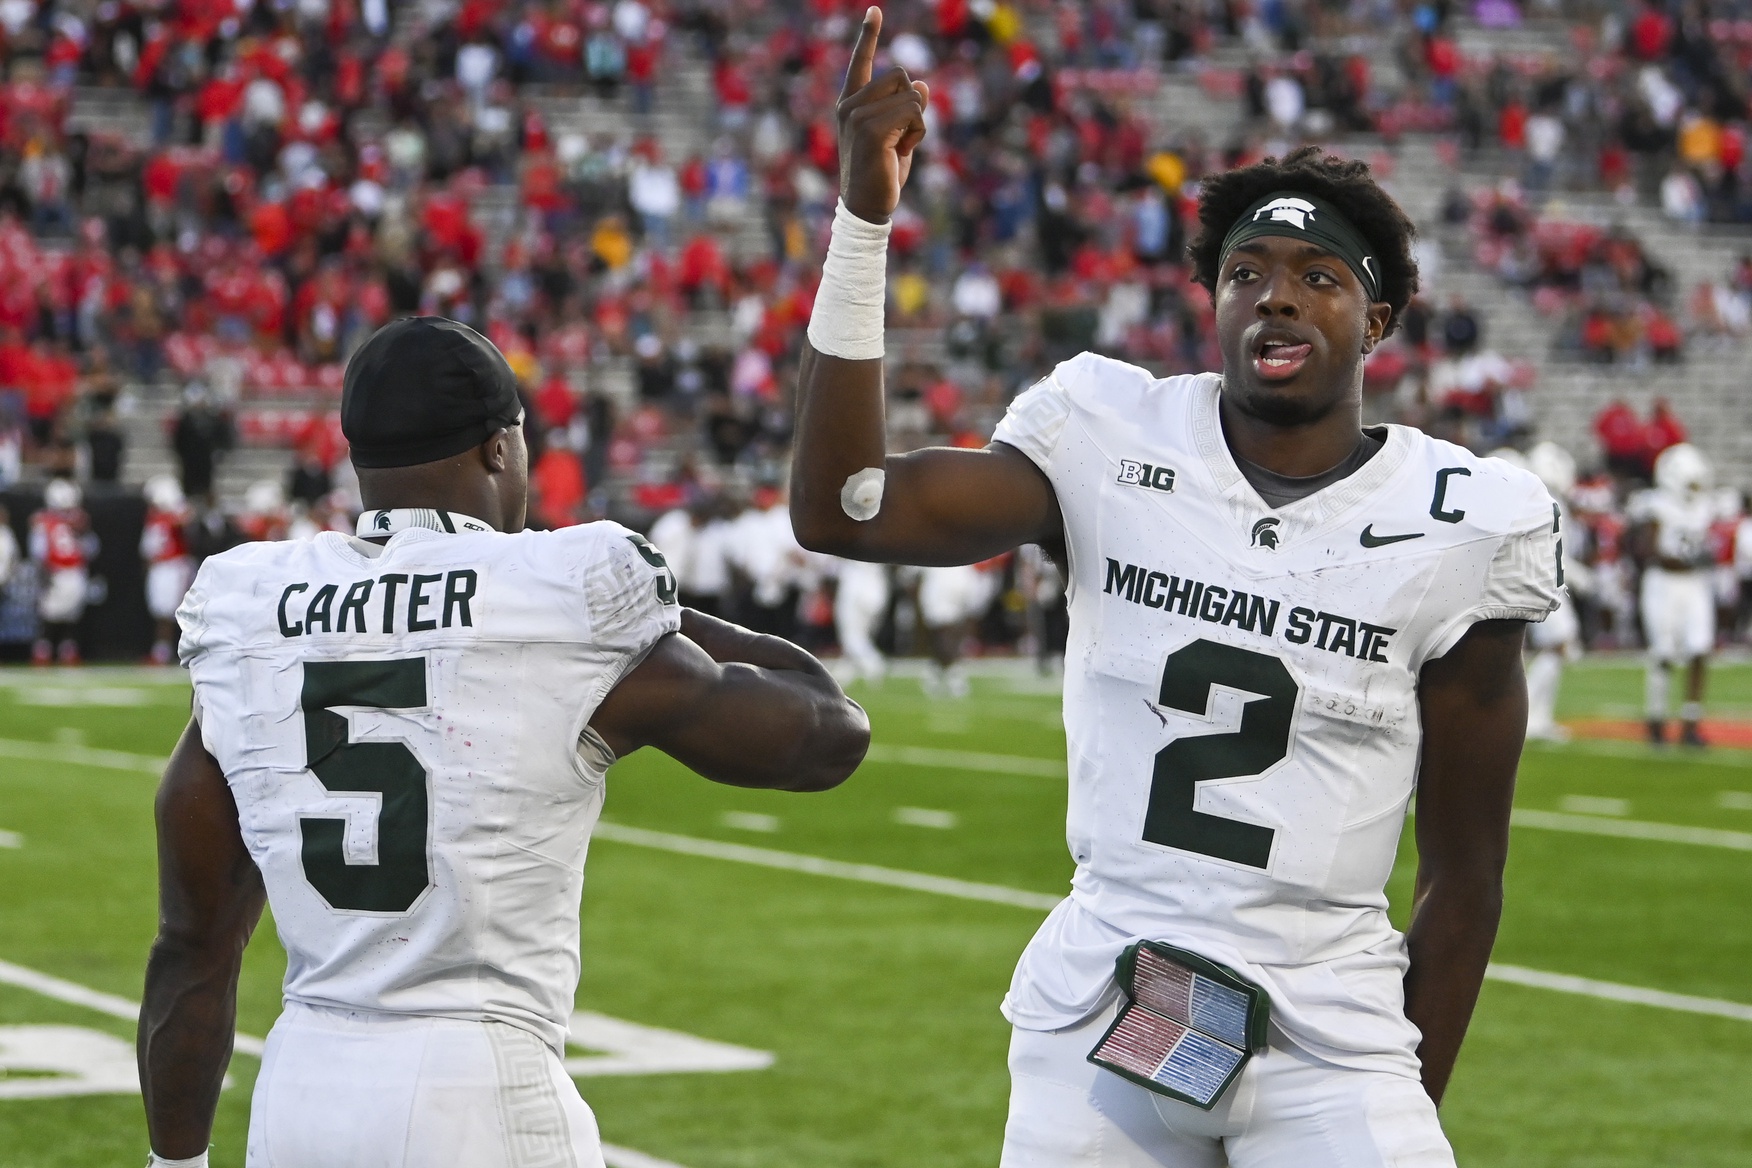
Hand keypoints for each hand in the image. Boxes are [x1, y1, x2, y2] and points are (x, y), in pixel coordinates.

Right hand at [836, 7, 929, 224]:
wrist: (868, 208)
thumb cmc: (882, 175)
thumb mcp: (899, 137)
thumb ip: (908, 110)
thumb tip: (921, 82)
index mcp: (852, 105)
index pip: (861, 63)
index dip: (869, 35)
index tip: (875, 10)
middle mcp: (850, 106)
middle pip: (900, 75)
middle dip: (913, 105)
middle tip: (900, 138)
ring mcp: (857, 116)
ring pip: (911, 95)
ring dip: (917, 122)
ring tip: (898, 147)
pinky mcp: (870, 128)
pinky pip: (913, 112)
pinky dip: (918, 133)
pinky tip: (900, 152)